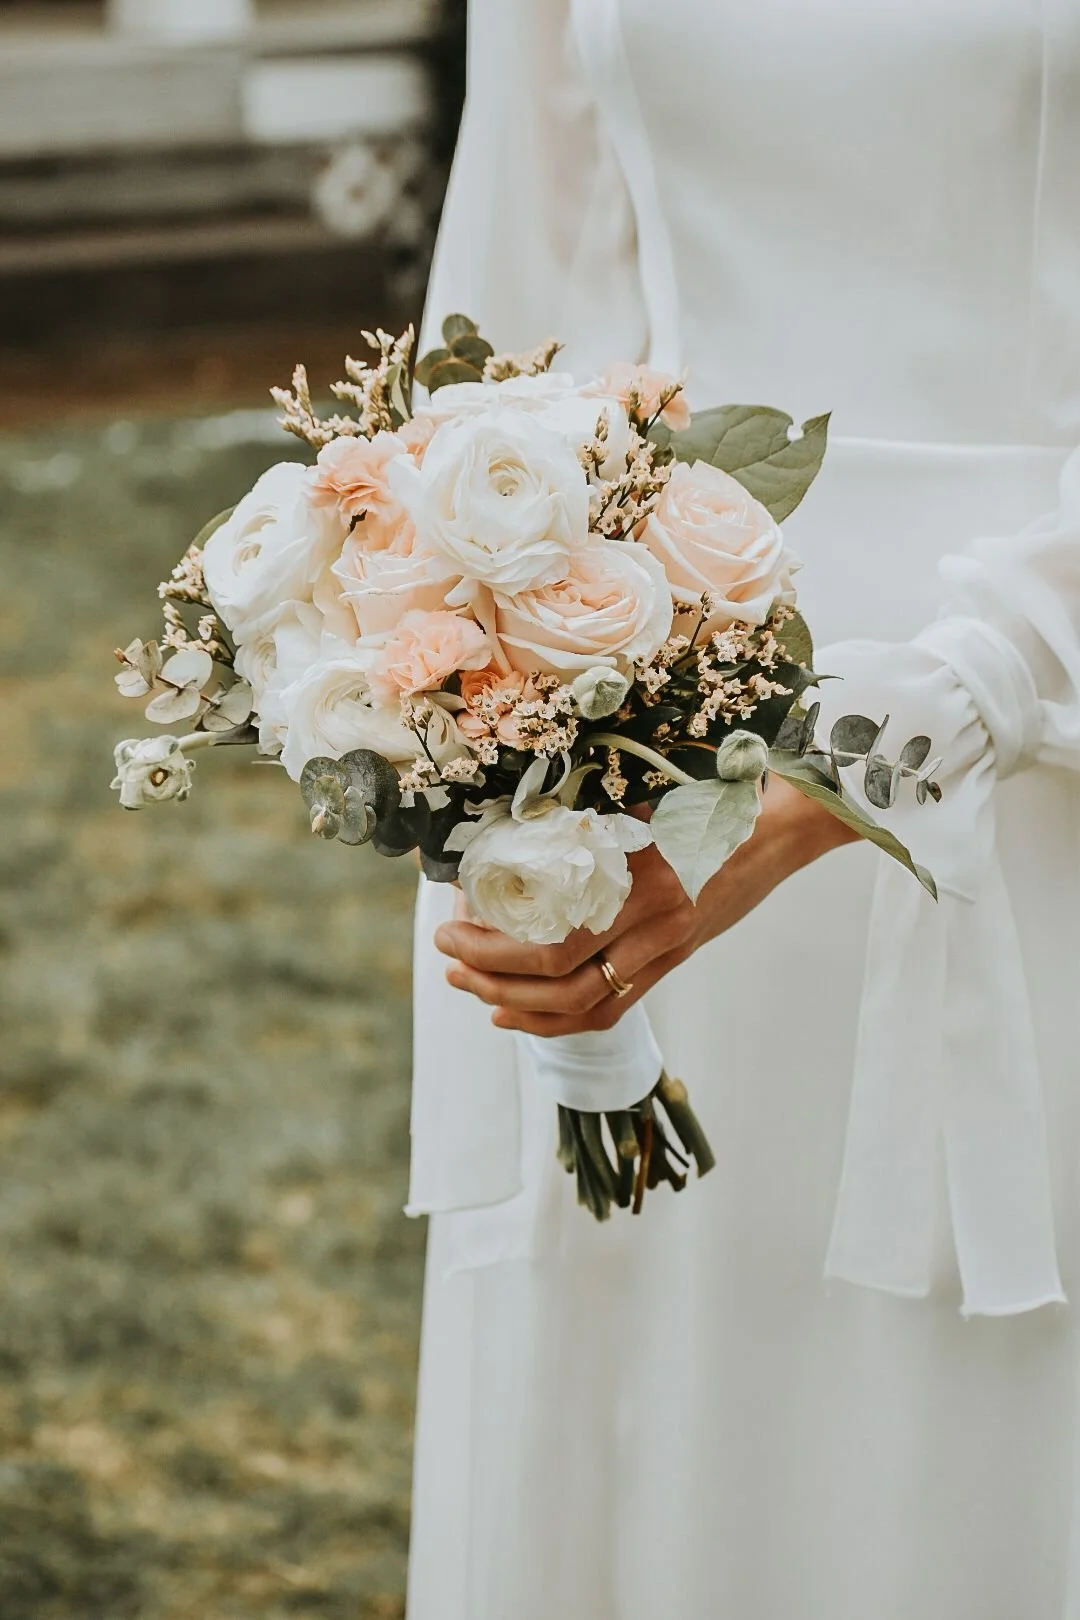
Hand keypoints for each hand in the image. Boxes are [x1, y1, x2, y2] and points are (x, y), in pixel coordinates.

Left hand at [435, 778, 858, 1035]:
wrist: (778, 830)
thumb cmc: (710, 804)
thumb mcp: (645, 807)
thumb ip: (591, 830)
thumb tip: (516, 836)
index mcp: (638, 879)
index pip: (554, 936)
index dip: (495, 945)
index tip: (454, 922)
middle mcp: (652, 925)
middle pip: (558, 976)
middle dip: (491, 975)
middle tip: (447, 958)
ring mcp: (666, 949)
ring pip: (581, 1002)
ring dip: (517, 1003)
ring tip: (471, 988)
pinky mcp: (674, 961)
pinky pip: (611, 1007)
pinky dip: (559, 1019)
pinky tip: (519, 1015)